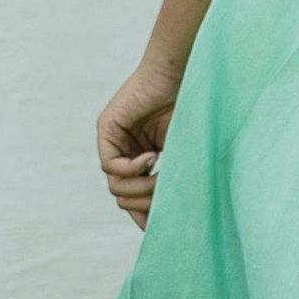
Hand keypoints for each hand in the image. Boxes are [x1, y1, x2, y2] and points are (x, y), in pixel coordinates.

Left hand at [96, 58, 184, 229]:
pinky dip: (132, 169)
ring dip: (139, 189)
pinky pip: (110, 166)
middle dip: (145, 203)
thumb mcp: (183, 155)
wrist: (184, 75)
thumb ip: (171, 181)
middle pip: (123, 197)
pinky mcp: (106, 128)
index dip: (144, 214)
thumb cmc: (192, 109)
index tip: (161, 224)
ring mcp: (114, 141)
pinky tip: (152, 157)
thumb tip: (166, 216)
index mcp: (142, 157)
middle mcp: (125, 151)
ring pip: (115, 186)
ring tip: (159, 177)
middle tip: (163, 196)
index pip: (134, 197)